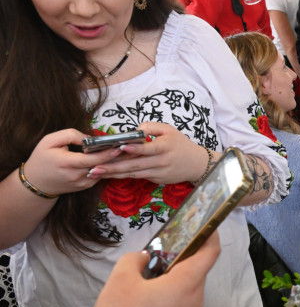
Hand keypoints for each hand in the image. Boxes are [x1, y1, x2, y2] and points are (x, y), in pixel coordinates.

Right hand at [22, 129, 121, 196]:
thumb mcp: (49, 141)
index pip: (91, 159)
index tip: (118, 147)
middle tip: (125, 147)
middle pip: (100, 165)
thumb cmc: (41, 158)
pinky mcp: (84, 187)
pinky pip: (98, 176)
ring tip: (120, 152)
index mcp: (66, 163)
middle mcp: (76, 175)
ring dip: (110, 162)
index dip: (106, 154)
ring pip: (101, 171)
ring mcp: (81, 183)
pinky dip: (104, 168)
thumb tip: (88, 138)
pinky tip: (109, 159)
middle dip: (113, 156)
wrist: (36, 182)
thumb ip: (69, 135)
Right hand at [85, 232, 220, 306]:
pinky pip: (181, 299)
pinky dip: (171, 288)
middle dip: (185, 254)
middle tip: (163, 244)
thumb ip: (137, 258)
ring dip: (175, 272)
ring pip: (189, 285)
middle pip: (198, 269)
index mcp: (187, 284)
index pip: (210, 254)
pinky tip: (146, 290)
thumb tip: (147, 259)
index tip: (206, 224)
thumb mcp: (121, 277)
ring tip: (149, 267)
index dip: (211, 236)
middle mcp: (195, 299)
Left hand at [89, 122, 209, 184]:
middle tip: (94, 167)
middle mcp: (161, 161)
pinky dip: (122, 176)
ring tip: (95, 173)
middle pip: (135, 164)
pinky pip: (137, 176)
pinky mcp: (156, 179)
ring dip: (113, 174)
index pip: (148, 149)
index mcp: (165, 147)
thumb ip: (151, 127)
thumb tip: (134, 131)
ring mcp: (158, 172)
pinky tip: (108, 175)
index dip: (135, 149)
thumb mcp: (170, 130)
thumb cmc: (181, 144)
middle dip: (113, 166)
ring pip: (133, 173)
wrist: (197, 164)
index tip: (120, 147)